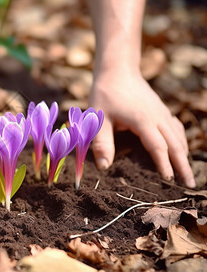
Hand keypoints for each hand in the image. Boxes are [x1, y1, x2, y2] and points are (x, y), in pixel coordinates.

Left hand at [88, 69, 195, 187]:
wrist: (117, 70)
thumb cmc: (105, 95)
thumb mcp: (98, 119)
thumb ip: (101, 143)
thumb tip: (104, 167)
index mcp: (143, 120)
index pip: (158, 146)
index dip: (164, 164)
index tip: (168, 181)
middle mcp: (157, 117)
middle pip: (175, 144)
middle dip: (183, 165)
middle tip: (189, 185)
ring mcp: (162, 113)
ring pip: (178, 136)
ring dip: (184, 155)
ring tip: (187, 174)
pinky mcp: (161, 110)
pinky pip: (176, 128)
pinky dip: (181, 141)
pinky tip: (181, 150)